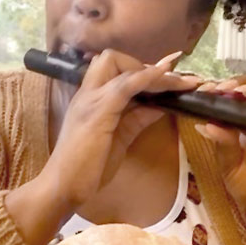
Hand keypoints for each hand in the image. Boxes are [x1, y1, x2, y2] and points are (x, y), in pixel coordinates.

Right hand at [41, 48, 201, 209]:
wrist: (62, 187)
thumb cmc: (86, 168)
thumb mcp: (119, 139)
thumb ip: (137, 119)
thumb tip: (160, 105)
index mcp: (91, 99)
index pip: (113, 69)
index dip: (140, 67)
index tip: (167, 70)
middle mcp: (88, 93)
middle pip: (112, 58)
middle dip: (143, 64)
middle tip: (170, 81)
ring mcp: (91, 100)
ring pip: (120, 66)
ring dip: (154, 72)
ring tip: (183, 82)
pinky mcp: (99, 112)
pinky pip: (125, 85)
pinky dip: (147, 77)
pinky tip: (165, 76)